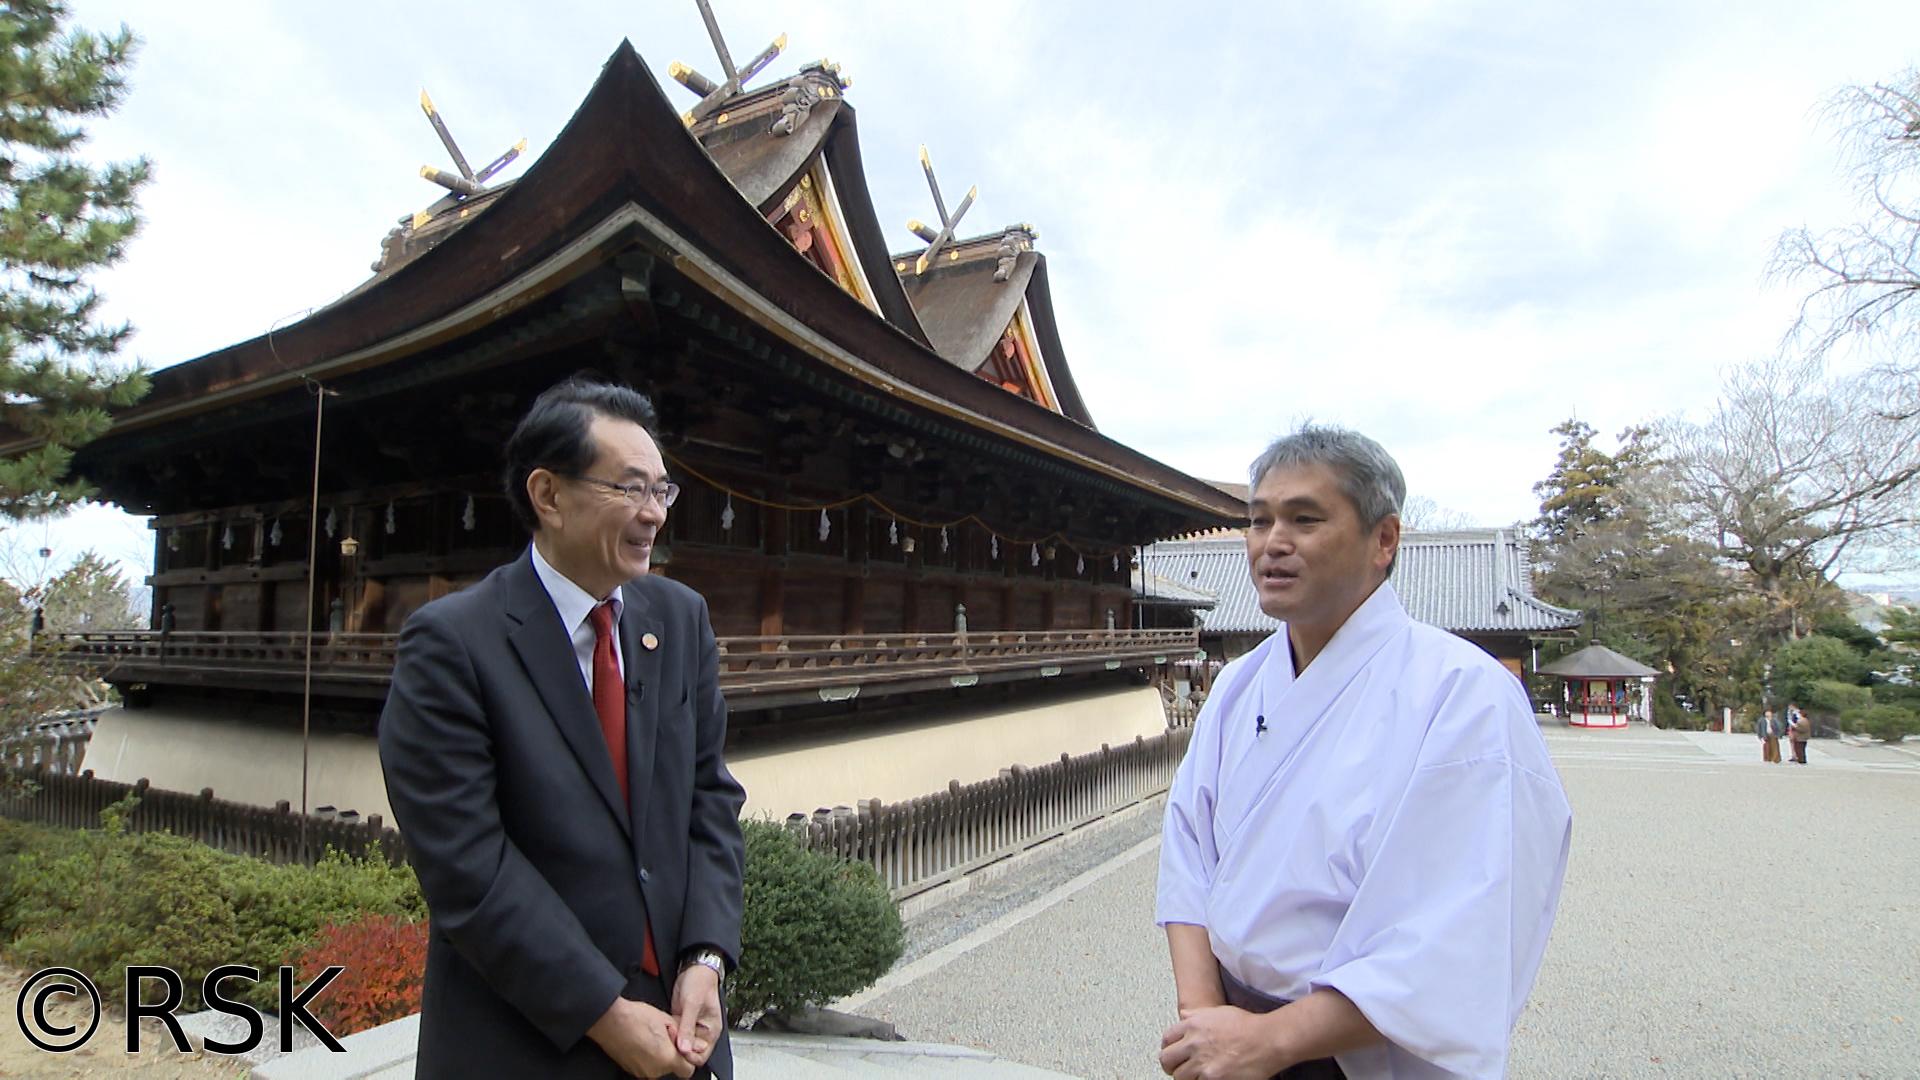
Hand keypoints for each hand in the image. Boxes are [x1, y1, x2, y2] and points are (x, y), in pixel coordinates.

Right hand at [586, 997, 693, 1078]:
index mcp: (667, 1059)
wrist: (608, 1019)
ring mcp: (640, 1072)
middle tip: (666, 1037)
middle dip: (672, 1055)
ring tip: (652, 1037)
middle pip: (672, 1069)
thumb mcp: (667, 1020)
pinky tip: (642, 1041)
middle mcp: (654, 1070)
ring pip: (658, 1068)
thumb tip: (698, 1045)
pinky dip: (647, 1057)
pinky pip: (646, 1066)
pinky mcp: (630, 1069)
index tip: (684, 1047)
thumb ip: (684, 1035)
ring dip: (659, 1056)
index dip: (688, 1058)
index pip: (688, 1070)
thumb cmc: (635, 1017)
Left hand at [671, 961, 723, 1066]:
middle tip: (669, 1039)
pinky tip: (663, 1027)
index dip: (689, 1057)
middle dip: (678, 1049)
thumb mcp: (692, 1005)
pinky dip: (668, 1033)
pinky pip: (674, 1034)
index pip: (701, 1056)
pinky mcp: (680, 1022)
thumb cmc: (700, 983)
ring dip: (672, 1041)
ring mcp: (690, 1028)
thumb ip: (688, 1027)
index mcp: (710, 1031)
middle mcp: (701, 1032)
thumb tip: (683, 1049)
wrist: (694, 968)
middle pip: (689, 1052)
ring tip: (666, 1032)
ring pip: (679, 1044)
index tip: (678, 1050)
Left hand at [1159, 1005, 1282, 1079]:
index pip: (1166, 1039)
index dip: (1168, 1048)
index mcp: (1193, 1024)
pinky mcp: (1212, 1078)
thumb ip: (1197, 1015)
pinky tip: (1209, 1078)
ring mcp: (1202, 1062)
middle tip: (1178, 1069)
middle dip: (1171, 1066)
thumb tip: (1184, 1015)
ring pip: (1179, 1077)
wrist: (1266, 1040)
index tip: (1173, 1054)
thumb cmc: (1248, 1026)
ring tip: (1197, 1075)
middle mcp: (1194, 1043)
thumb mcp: (1219, 1012)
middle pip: (1166, 1060)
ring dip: (1187, 1077)